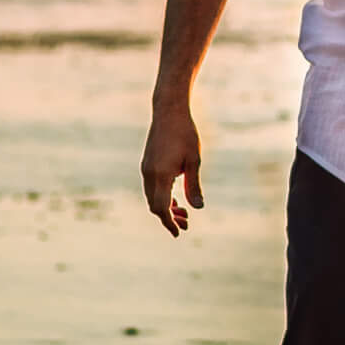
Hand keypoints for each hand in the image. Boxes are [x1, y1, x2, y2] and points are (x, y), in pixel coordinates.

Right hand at [140, 104, 202, 237]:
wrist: (169, 111)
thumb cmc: (185, 134)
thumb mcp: (194, 160)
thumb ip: (194, 185)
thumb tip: (198, 208)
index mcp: (161, 174)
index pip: (161, 207)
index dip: (169, 222)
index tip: (179, 232)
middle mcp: (149, 173)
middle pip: (154, 205)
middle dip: (169, 217)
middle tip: (187, 223)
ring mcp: (146, 168)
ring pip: (152, 197)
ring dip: (165, 207)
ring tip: (183, 212)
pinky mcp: (147, 163)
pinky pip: (151, 187)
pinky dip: (161, 196)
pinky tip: (175, 198)